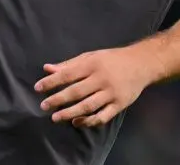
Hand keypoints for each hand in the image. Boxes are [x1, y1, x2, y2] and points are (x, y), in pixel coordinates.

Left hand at [35, 47, 158, 127]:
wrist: (141, 64)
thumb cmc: (112, 59)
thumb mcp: (91, 57)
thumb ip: (69, 64)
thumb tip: (47, 69)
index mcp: (93, 64)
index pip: (68, 74)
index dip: (52, 81)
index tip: (37, 88)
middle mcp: (101, 79)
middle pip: (76, 92)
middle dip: (58, 99)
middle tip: (44, 106)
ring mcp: (111, 93)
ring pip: (88, 106)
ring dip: (70, 113)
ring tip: (55, 117)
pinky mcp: (119, 105)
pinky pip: (102, 116)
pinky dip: (89, 121)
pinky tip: (76, 122)